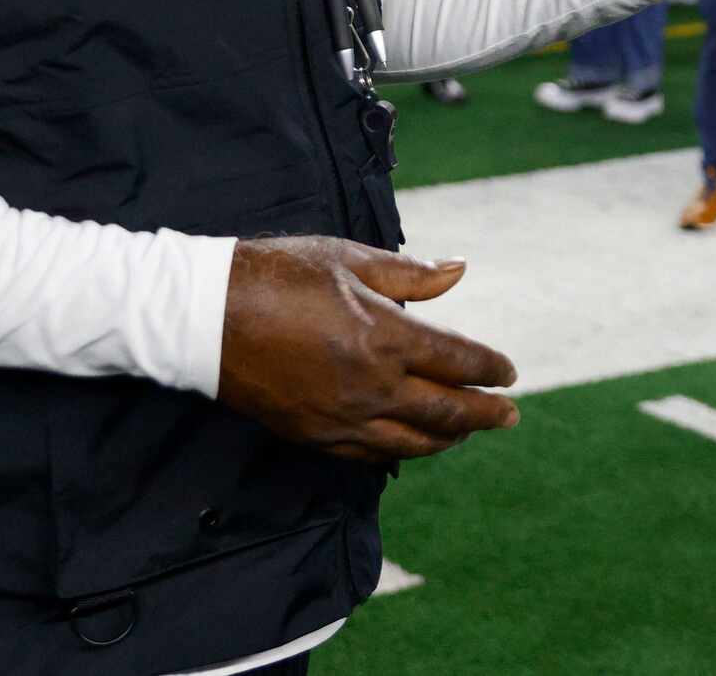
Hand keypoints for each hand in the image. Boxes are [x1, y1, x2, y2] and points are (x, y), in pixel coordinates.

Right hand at [216, 237, 519, 462]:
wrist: (206, 317)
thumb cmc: (281, 275)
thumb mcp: (351, 260)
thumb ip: (412, 275)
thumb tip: (460, 269)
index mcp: (386, 338)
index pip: (458, 363)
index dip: (490, 369)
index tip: (509, 372)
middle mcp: (371, 387)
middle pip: (447, 412)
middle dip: (485, 415)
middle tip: (509, 415)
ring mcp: (341, 418)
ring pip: (412, 442)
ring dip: (448, 438)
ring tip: (468, 431)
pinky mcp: (312, 436)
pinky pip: (369, 456)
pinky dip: (401, 452)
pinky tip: (412, 444)